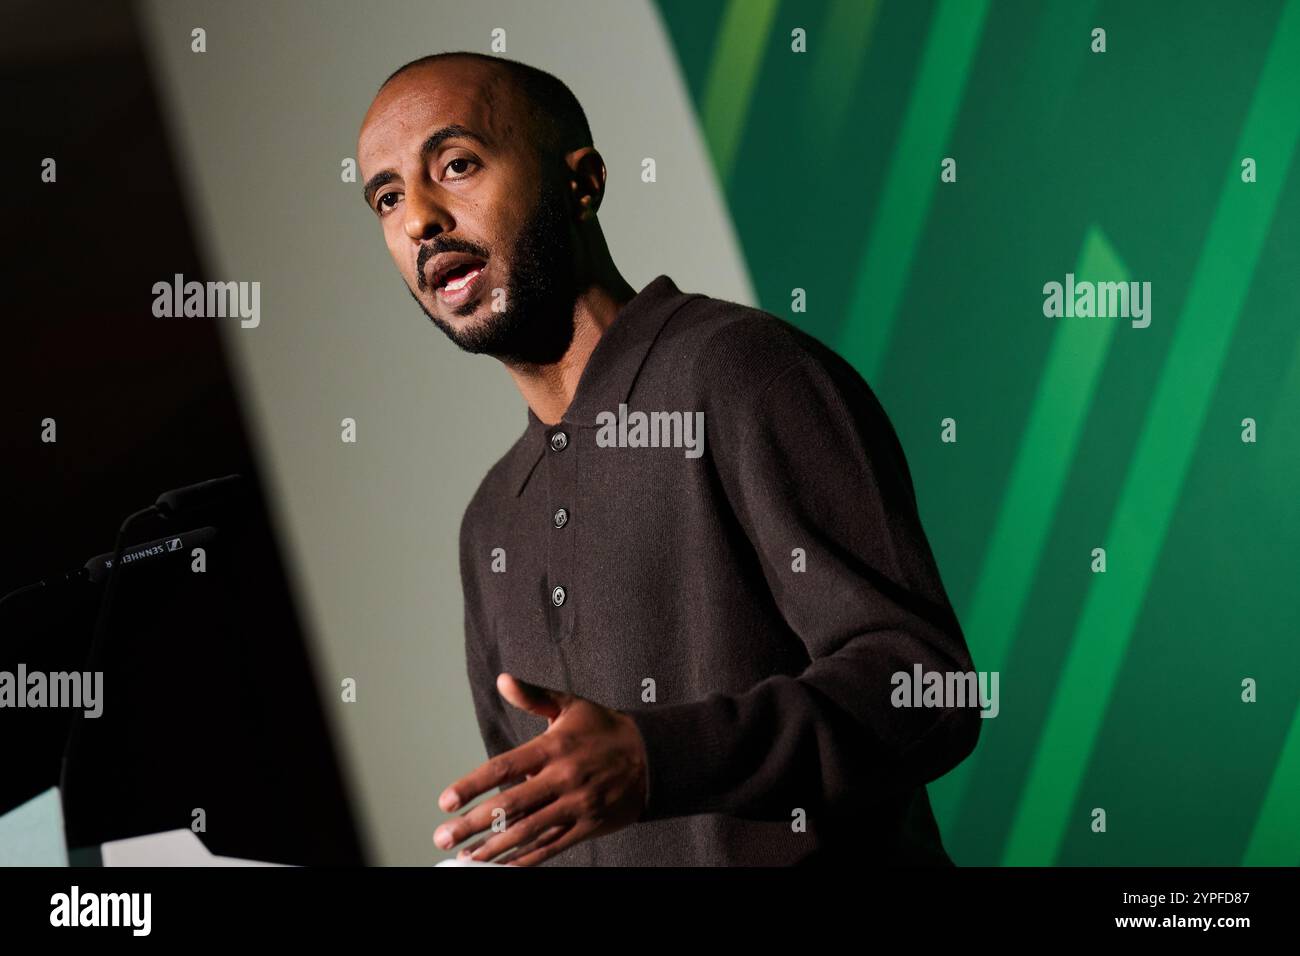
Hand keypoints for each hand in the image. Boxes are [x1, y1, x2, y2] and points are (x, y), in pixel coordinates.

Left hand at [433, 673, 648, 865]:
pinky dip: (525, 860)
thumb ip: (534, 696)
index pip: (504, 767)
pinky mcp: (588, 826)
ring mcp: (576, 805)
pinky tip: (502, 867)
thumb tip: (503, 680)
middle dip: (472, 824)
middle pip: (509, 806)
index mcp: (553, 747)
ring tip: (465, 858)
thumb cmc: (605, 729)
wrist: (653, 756)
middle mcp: (562, 778)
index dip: (472, 786)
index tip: (446, 801)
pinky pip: (551, 847)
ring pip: (527, 832)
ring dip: (493, 849)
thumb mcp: (571, 706)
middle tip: (443, 837)